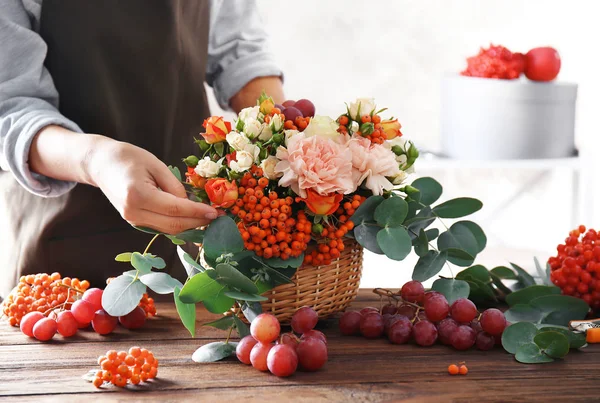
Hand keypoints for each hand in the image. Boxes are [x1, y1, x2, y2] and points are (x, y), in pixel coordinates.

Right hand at [86, 139, 216, 233]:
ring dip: (190, 226)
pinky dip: (178, 224)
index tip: (216, 212)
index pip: (175, 209)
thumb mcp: (156, 164)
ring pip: (168, 230)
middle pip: (173, 225)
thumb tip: (190, 203)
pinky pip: (161, 226)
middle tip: (218, 217)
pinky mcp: (134, 221)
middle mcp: (133, 212)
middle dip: (198, 222)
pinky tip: (192, 218)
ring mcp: (132, 220)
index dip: (198, 212)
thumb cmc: (128, 157)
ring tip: (208, 218)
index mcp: (138, 195)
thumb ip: (174, 185)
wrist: (101, 164)